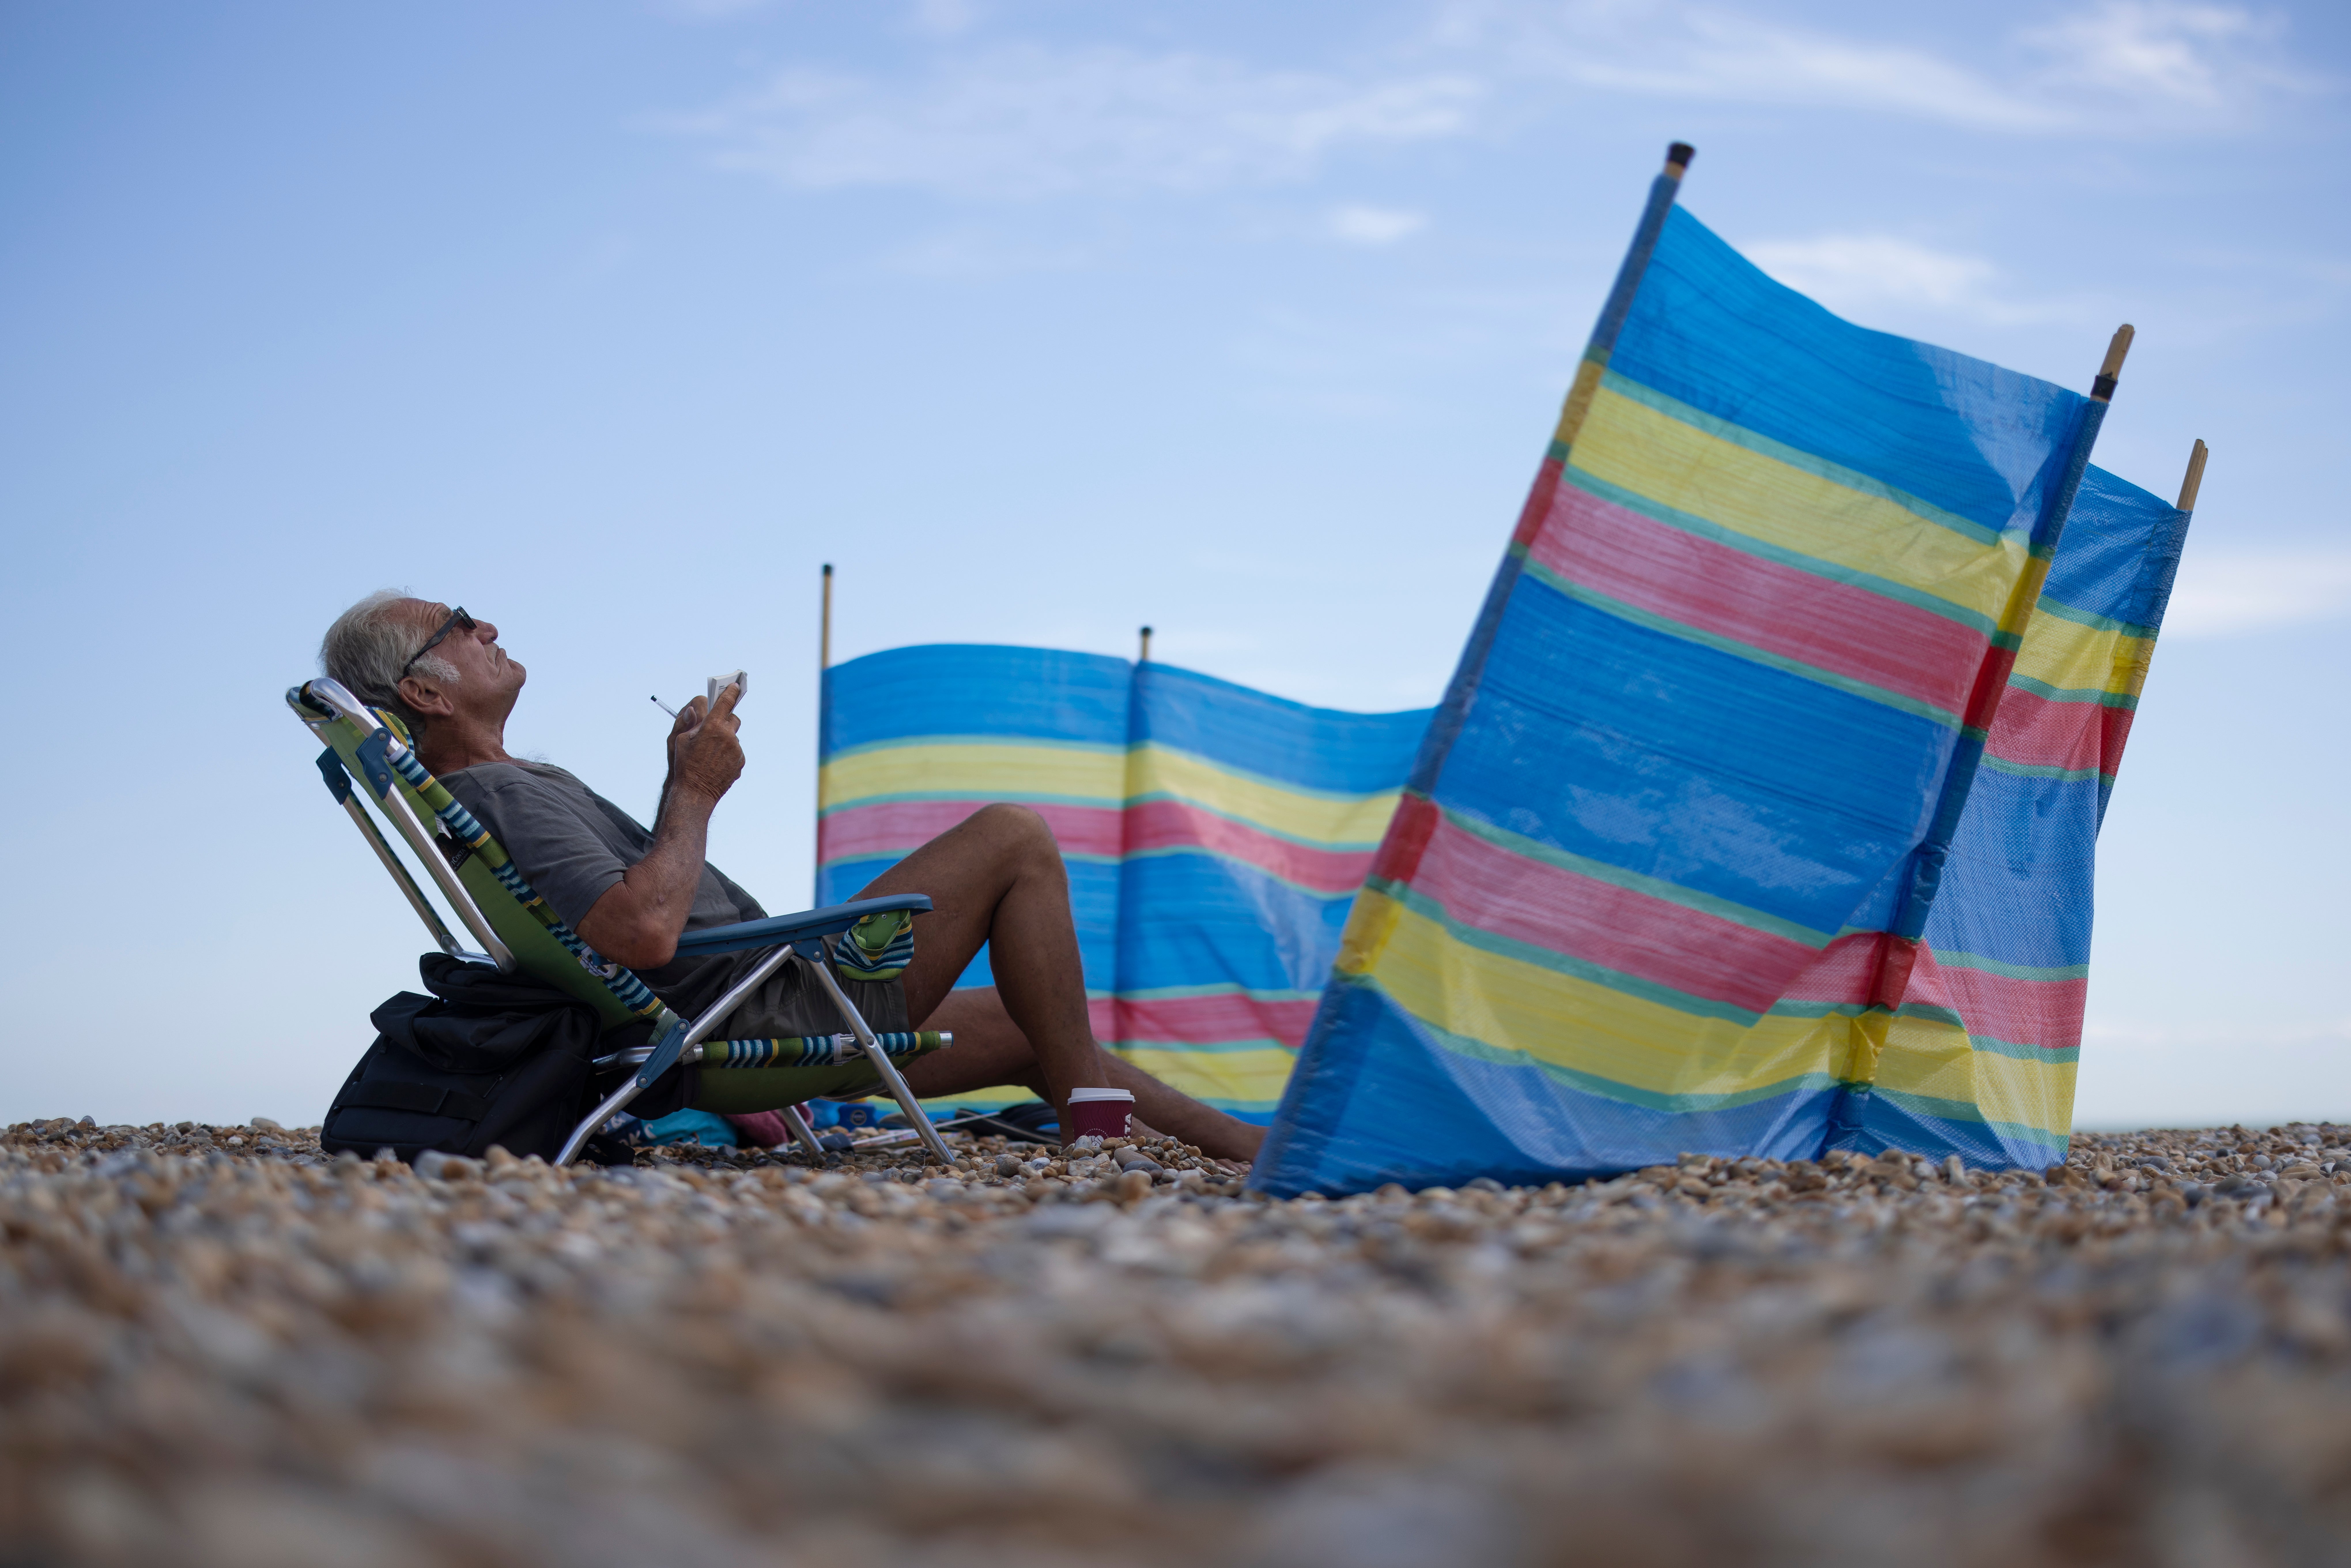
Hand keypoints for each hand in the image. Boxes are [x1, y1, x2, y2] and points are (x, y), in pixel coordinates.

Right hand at [666, 681, 743, 802]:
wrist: (696, 791)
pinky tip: (716, 763)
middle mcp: (728, 736)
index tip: (736, 686)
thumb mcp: (681, 739)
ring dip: (725, 740)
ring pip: (734, 737)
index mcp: (712, 726)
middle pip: (733, 719)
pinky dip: (728, 754)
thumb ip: (692, 723)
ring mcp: (736, 750)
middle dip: (725, 720)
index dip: (731, 692)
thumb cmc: (685, 763)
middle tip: (715, 728)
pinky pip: (736, 752)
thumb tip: (699, 712)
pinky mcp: (741, 762)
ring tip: (711, 752)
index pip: (725, 702)